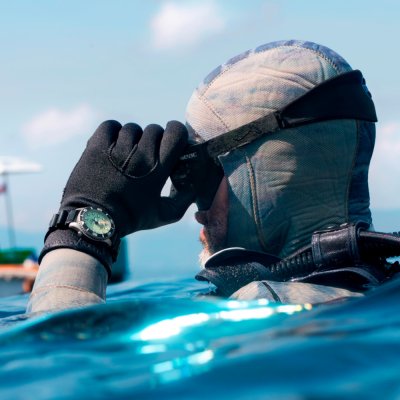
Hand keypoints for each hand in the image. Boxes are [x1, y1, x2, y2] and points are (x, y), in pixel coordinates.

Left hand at [60, 120, 193, 236]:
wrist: (93, 219)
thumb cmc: (132, 218)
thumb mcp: (165, 215)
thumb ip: (185, 198)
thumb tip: (195, 181)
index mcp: (158, 169)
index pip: (176, 132)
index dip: (176, 133)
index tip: (172, 142)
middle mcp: (139, 156)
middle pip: (155, 129)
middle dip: (154, 140)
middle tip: (147, 155)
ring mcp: (117, 149)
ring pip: (133, 128)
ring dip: (133, 139)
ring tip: (127, 156)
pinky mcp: (97, 145)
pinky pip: (111, 126)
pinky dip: (113, 133)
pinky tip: (113, 147)